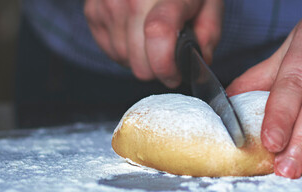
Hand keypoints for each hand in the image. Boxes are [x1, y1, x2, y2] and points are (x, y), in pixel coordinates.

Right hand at [84, 0, 222, 87]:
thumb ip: (208, 33)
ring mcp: (108, 2)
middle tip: (168, 55)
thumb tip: (198, 61)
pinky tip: (136, 34)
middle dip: (156, 68)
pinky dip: (124, 51)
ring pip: (123, 59)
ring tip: (152, 40)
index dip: (167, 66)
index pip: (158, 33)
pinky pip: (109, 51)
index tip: (176, 74)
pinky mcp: (93, 10)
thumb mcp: (208, 3)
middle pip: (139, 60)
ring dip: (140, 59)